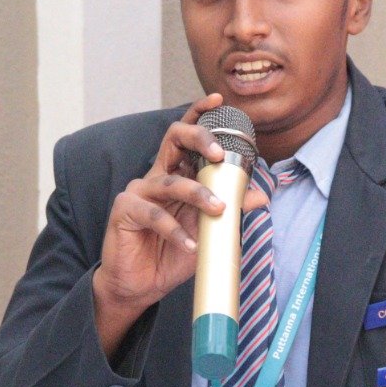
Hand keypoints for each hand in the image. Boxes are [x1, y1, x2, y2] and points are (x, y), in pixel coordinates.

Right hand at [92, 93, 267, 355]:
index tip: (219, 100)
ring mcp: (138, 192)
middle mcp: (156, 177)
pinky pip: (153, 214)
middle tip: (220, 155)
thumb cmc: (171, 255)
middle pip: (174, 139)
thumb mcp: (208, 232)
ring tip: (218, 210)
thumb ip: (230, 211)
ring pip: (170, 181)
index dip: (200, 114)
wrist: (140, 286)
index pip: (187, 136)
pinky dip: (175, 230)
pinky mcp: (124, 211)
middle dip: (200, 139)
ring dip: (197, 194)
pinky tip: (189, 245)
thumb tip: (261, 195)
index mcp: (175, 175)